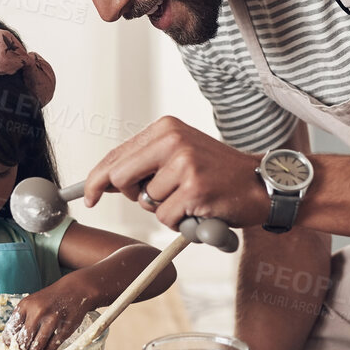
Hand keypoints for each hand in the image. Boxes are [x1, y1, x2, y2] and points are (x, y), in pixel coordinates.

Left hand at [10, 284, 87, 349]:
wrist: (75, 290)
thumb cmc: (50, 299)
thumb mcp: (32, 303)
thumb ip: (22, 319)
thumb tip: (11, 342)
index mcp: (25, 305)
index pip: (11, 330)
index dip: (9, 343)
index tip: (9, 349)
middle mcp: (37, 313)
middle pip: (23, 341)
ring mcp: (52, 321)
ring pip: (36, 347)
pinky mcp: (64, 329)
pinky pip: (51, 348)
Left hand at [83, 117, 269, 230]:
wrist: (261, 184)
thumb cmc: (219, 173)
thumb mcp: (181, 155)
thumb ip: (145, 164)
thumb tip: (104, 183)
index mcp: (166, 128)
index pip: (116, 155)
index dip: (96, 179)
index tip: (87, 196)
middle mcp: (173, 140)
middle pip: (120, 178)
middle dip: (133, 196)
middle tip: (159, 199)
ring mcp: (184, 164)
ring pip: (147, 203)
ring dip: (165, 210)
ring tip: (191, 199)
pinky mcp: (194, 189)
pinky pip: (166, 218)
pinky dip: (180, 222)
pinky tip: (200, 209)